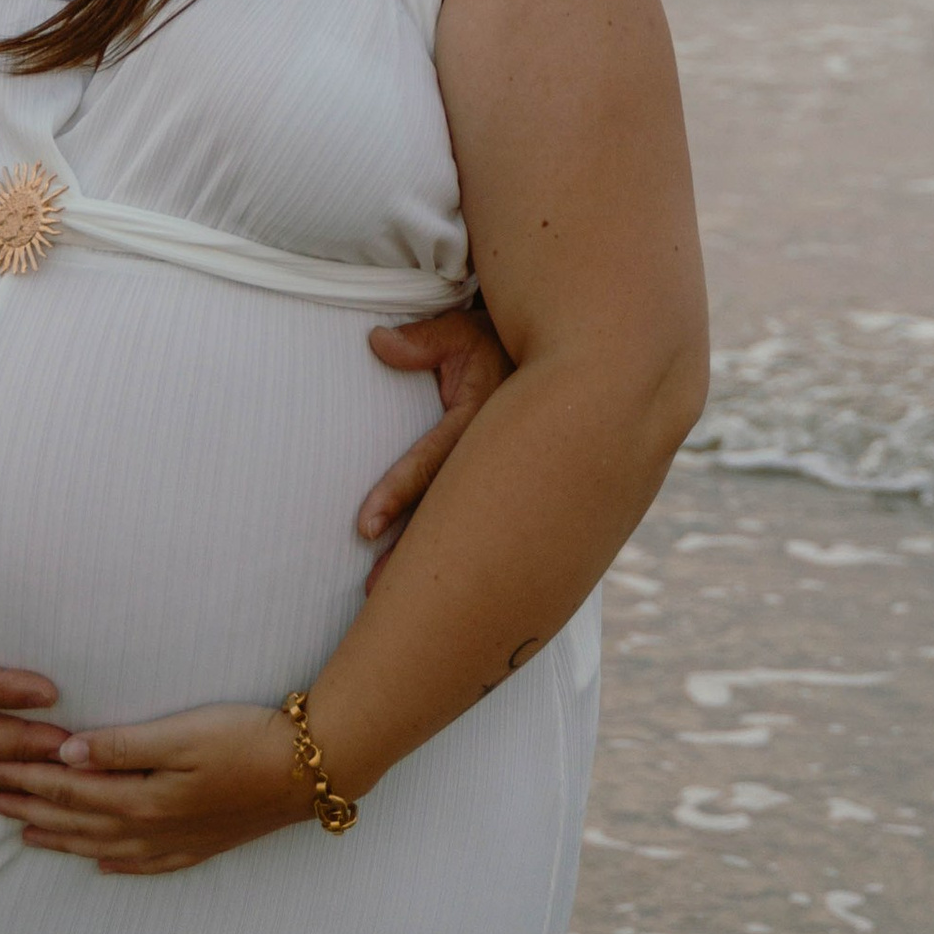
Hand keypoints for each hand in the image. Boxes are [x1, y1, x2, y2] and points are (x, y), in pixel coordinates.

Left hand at [0, 701, 304, 874]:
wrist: (311, 771)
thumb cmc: (247, 739)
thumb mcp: (182, 733)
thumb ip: (122, 746)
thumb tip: (65, 753)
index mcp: (139, 800)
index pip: (64, 788)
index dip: (22, 779)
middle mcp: (149, 830)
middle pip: (73, 820)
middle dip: (25, 809)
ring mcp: (175, 842)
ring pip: (100, 846)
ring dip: (58, 837)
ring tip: (23, 833)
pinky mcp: (199, 845)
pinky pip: (143, 864)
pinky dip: (113, 864)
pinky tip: (100, 865)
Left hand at [354, 300, 513, 579]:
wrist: (569, 363)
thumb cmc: (500, 343)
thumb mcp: (463, 333)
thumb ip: (422, 341)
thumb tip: (376, 342)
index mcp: (484, 420)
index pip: (432, 464)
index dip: (397, 494)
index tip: (364, 528)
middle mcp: (497, 459)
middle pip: (449, 517)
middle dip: (414, 556)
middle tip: (372, 590)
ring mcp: (508, 481)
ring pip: (467, 532)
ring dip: (437, 568)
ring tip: (395, 599)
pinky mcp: (512, 495)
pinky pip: (484, 530)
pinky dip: (465, 560)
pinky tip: (450, 592)